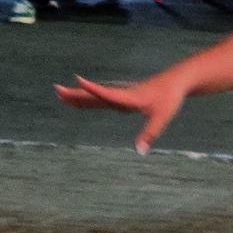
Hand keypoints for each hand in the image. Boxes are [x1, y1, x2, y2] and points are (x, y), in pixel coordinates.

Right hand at [54, 76, 185, 155]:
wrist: (176, 82)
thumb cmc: (170, 98)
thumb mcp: (162, 118)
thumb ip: (150, 134)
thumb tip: (140, 151)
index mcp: (129, 98)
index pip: (108, 94)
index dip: (93, 89)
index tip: (78, 80)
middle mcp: (121, 95)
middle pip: (95, 95)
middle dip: (76, 94)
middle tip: (57, 90)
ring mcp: (120, 95)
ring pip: (95, 96)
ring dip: (78, 96)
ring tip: (61, 96)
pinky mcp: (122, 97)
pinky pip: (101, 98)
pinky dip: (88, 99)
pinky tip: (81, 101)